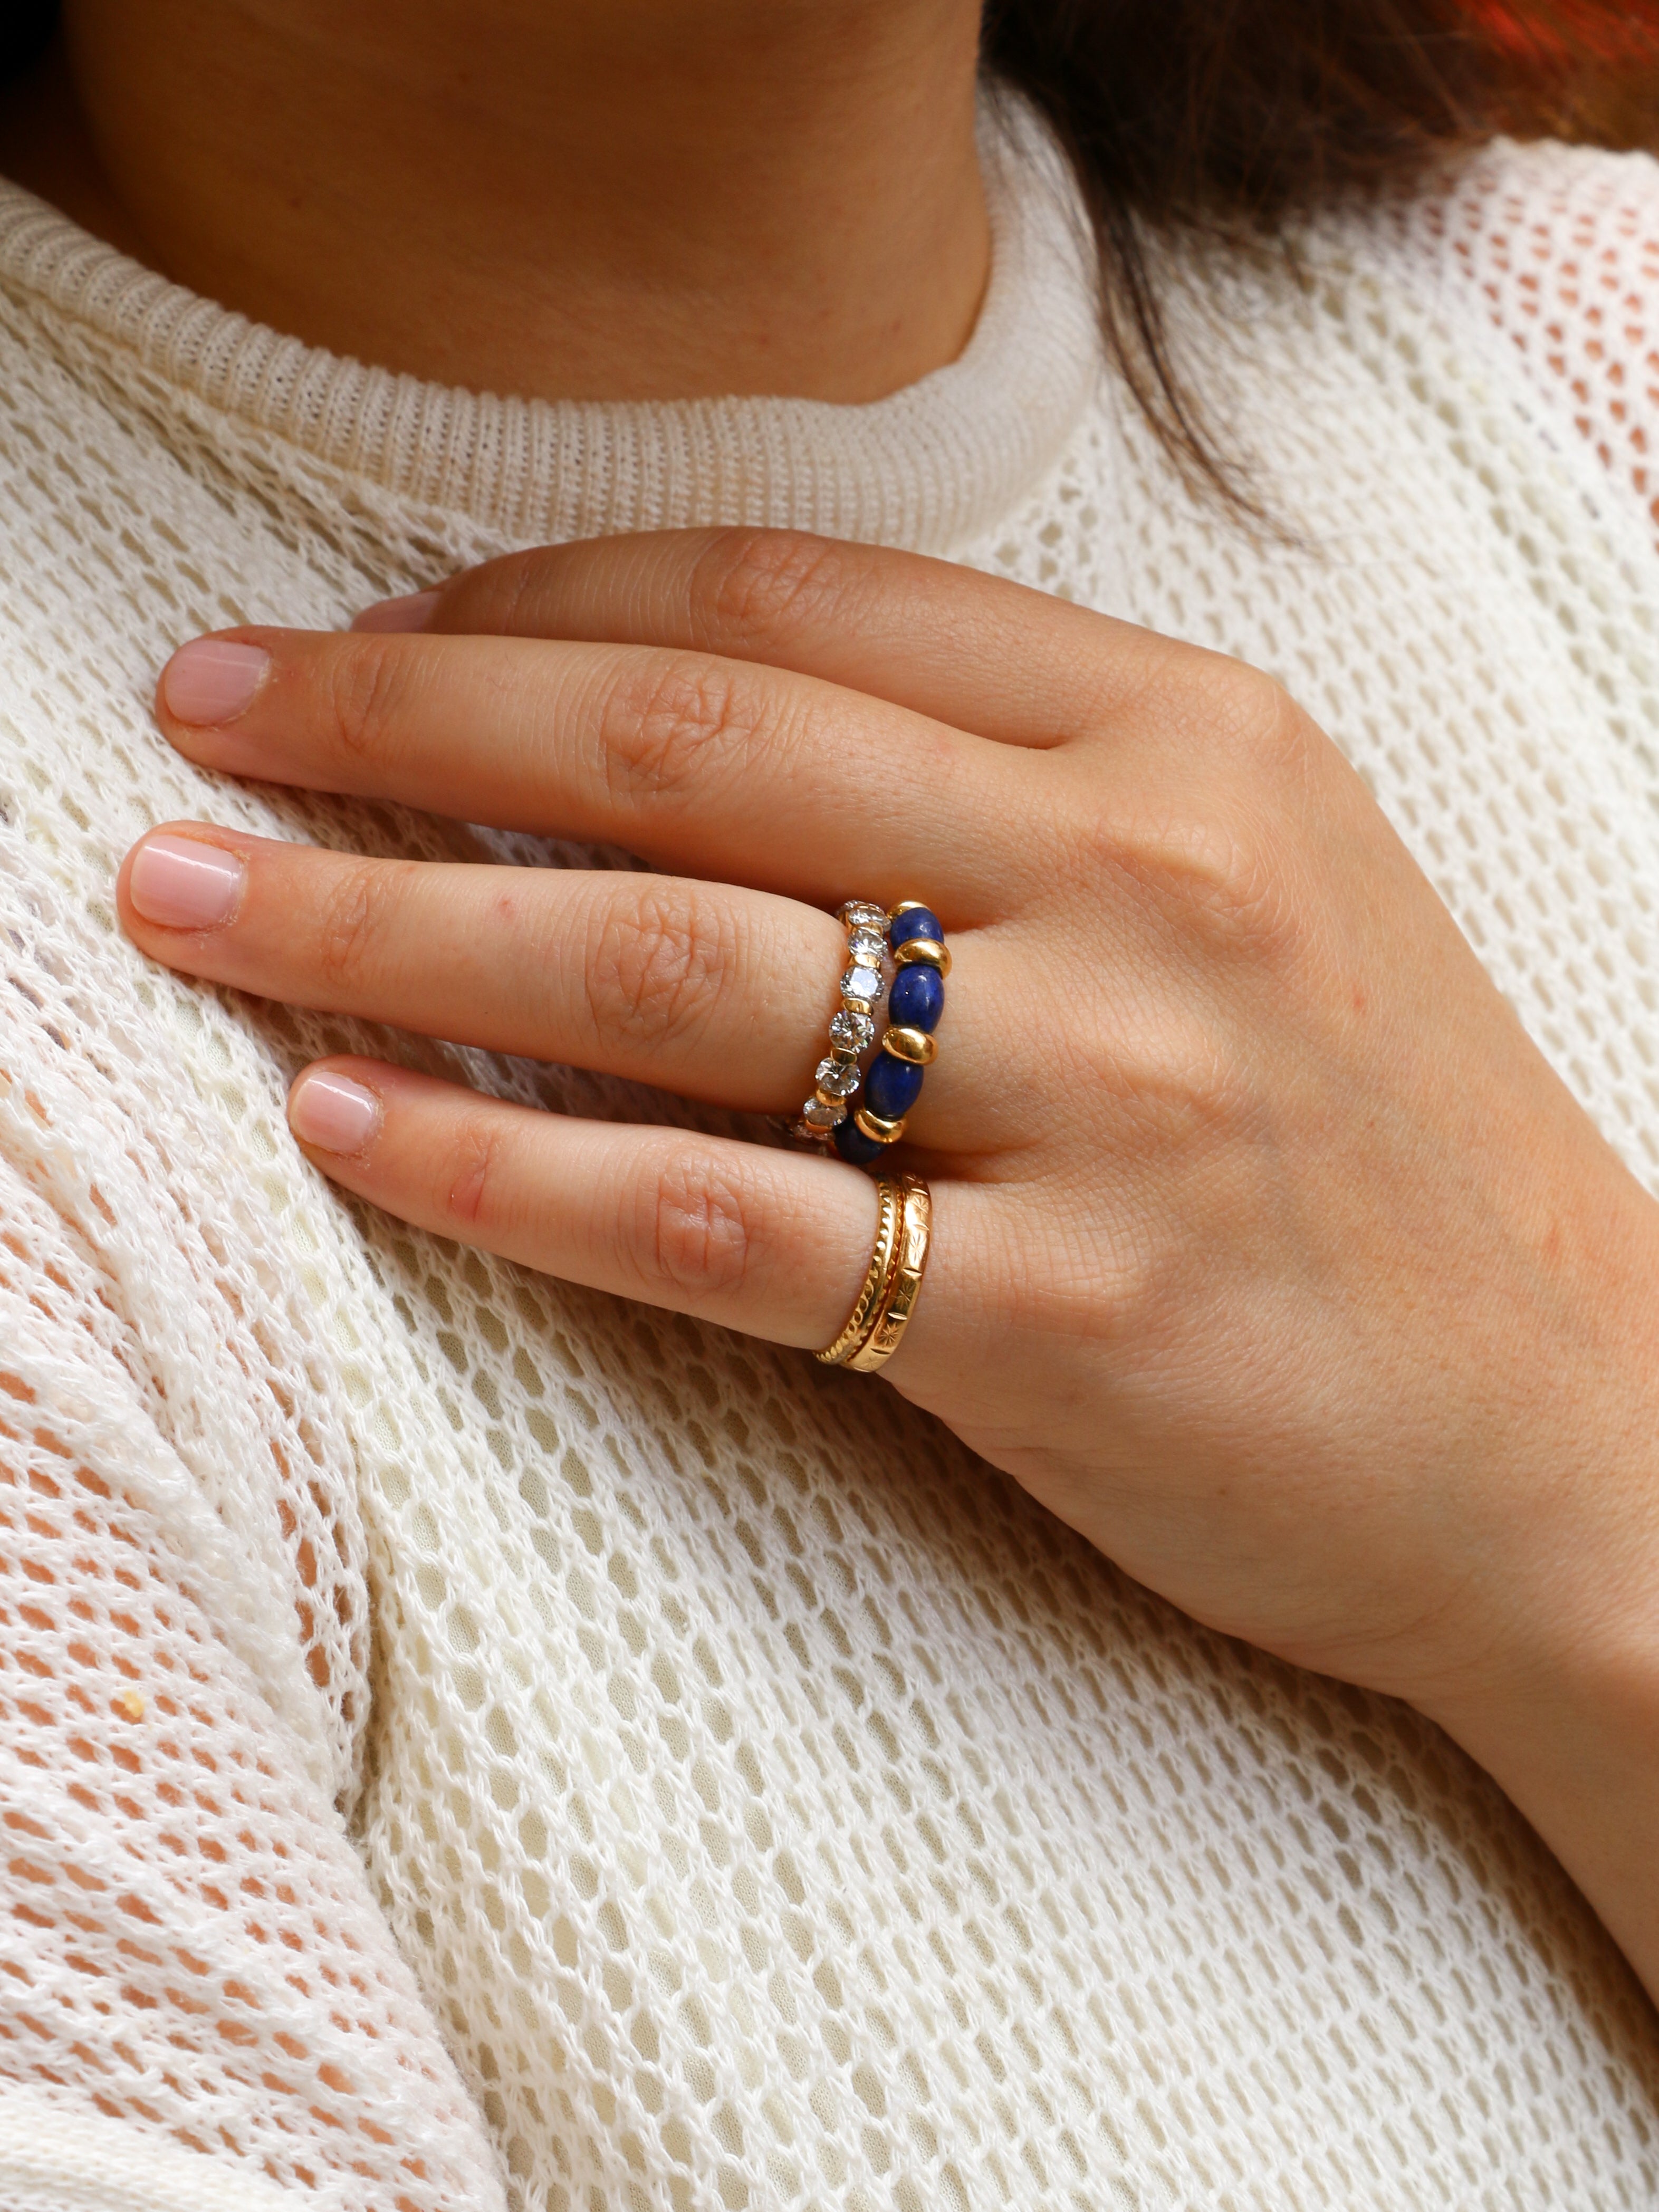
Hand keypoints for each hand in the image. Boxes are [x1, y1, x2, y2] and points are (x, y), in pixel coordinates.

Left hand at [118, 530, 1658, 1740]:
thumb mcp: (1247, 880)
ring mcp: (1106, 1102)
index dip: (537, 596)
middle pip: (687, 746)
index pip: (794, 597)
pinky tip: (350, 1125)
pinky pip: (715, 1222)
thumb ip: (1001, 785)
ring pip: (664, 968)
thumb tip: (671, 724)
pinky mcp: (1057, 1324)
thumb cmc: (1381, 1143)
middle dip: (401, 719)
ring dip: (387, 927)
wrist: (1580, 1425)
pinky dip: (506, 1169)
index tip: (367, 633)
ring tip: (197, 909)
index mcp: (1186, 741)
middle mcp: (1143, 886)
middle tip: (203, 719)